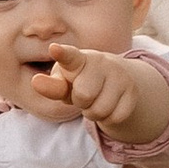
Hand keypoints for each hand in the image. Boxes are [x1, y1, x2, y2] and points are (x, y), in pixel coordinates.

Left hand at [33, 38, 161, 141]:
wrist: (113, 80)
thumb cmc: (79, 81)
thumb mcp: (64, 83)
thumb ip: (51, 86)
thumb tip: (35, 82)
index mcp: (78, 58)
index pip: (70, 57)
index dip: (62, 54)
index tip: (54, 49)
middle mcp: (101, 62)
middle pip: (84, 95)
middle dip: (80, 102)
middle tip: (83, 95)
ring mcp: (119, 76)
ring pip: (100, 110)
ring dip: (93, 113)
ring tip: (95, 101)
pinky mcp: (132, 92)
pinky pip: (116, 117)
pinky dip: (109, 118)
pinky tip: (109, 105)